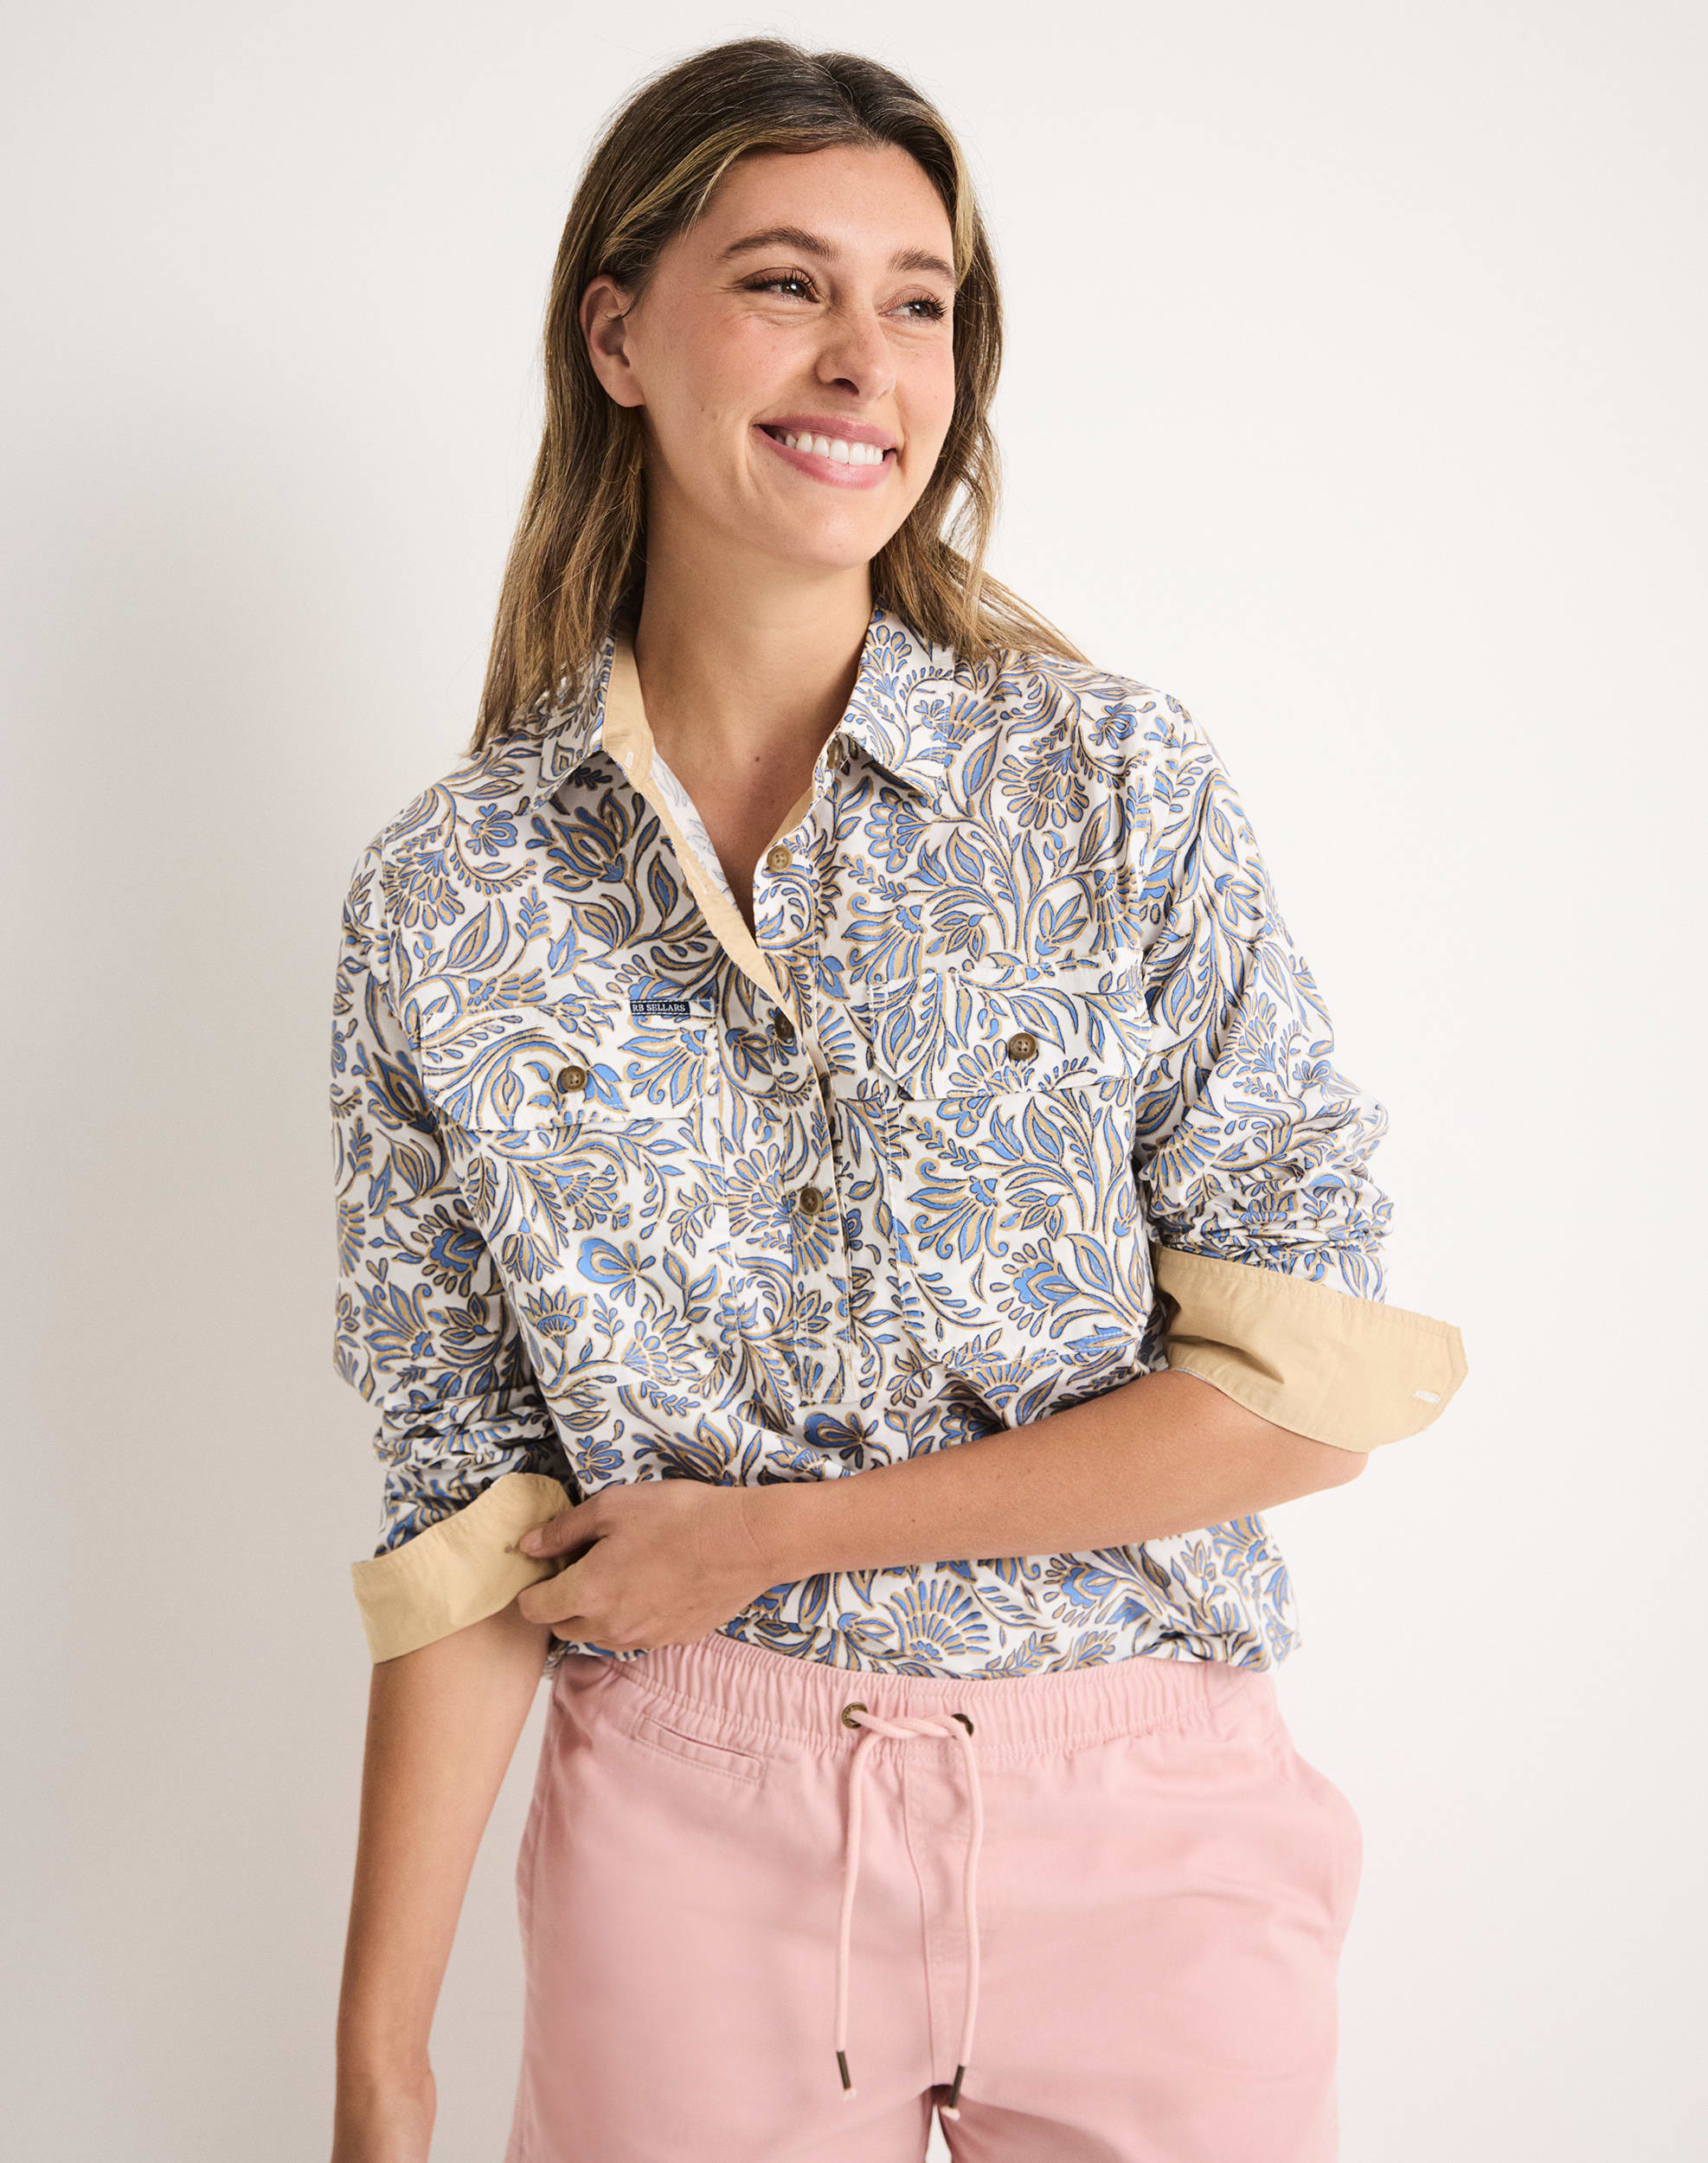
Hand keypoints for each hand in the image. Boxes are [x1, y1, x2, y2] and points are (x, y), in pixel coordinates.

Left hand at [511, 1479, 778, 1651]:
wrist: (745, 1541)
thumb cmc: (677, 1517)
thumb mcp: (612, 1507)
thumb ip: (563, 1529)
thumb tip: (529, 1546)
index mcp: (587, 1593)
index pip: (535, 1608)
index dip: (533, 1586)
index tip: (547, 1565)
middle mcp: (610, 1626)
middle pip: (564, 1627)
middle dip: (562, 1601)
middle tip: (584, 1563)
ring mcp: (645, 1638)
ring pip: (601, 1635)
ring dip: (597, 1612)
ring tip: (622, 1572)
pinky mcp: (675, 1639)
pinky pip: (638, 1634)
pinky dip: (635, 1615)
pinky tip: (656, 1583)